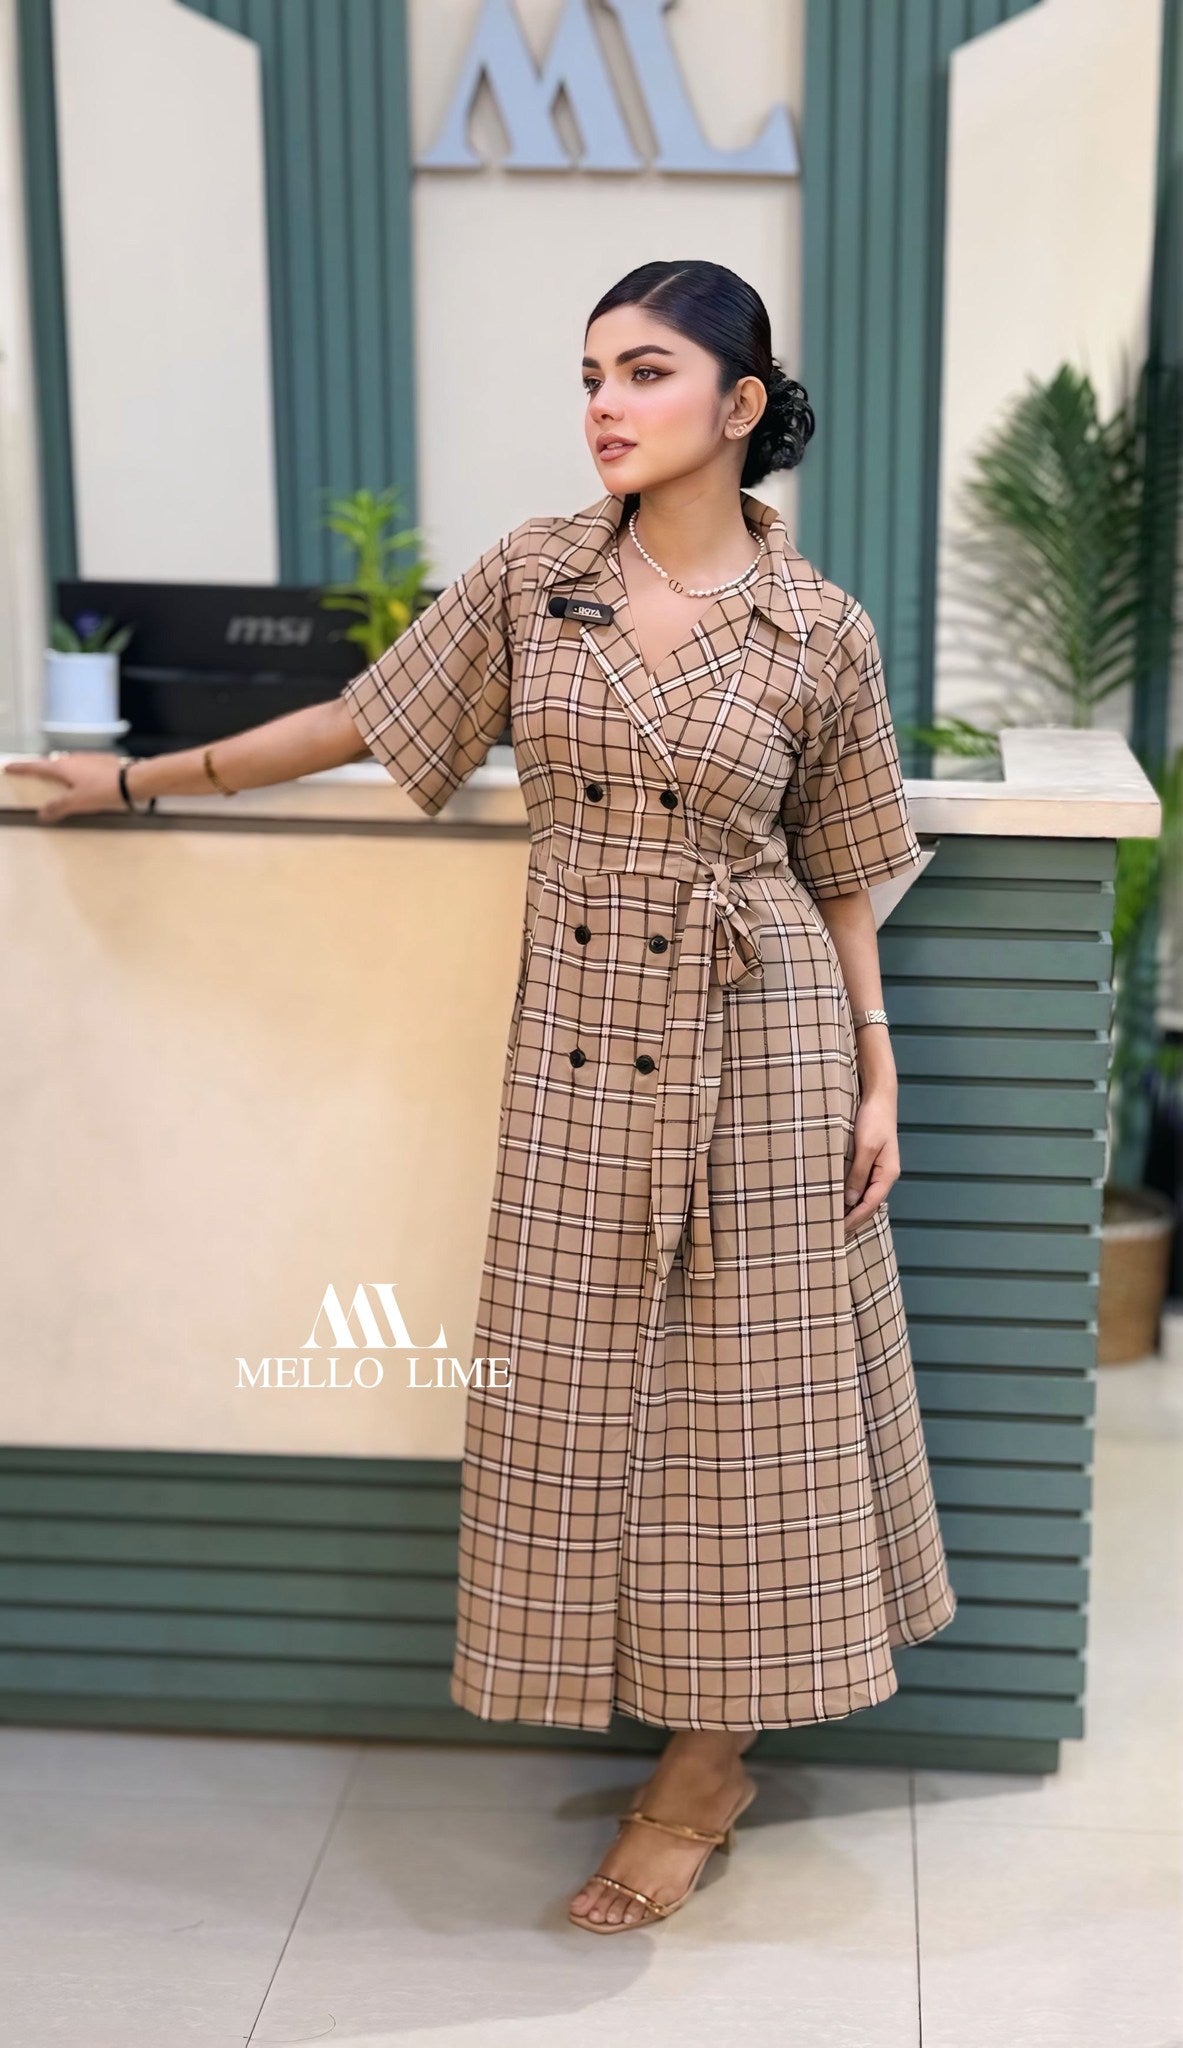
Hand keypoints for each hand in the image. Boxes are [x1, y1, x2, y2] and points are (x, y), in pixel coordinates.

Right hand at [3, 752, 127, 822]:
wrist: (133, 780)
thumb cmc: (102, 790)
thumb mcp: (77, 802)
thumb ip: (58, 807)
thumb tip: (42, 813)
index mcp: (63, 767)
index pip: (36, 766)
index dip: (21, 768)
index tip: (8, 766)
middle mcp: (73, 759)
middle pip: (52, 764)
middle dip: (43, 770)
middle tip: (35, 776)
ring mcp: (88, 758)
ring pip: (69, 764)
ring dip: (62, 772)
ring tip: (60, 783)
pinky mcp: (102, 761)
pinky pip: (84, 767)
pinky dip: (78, 774)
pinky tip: (86, 782)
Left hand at [843, 1086, 900, 1234]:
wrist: (879, 1096)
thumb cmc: (874, 1119)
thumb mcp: (865, 1147)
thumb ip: (858, 1174)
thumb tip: (850, 1200)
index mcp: (888, 1173)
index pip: (870, 1205)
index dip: (854, 1219)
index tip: (838, 1231)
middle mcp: (885, 1174)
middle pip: (869, 1204)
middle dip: (853, 1219)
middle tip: (833, 1233)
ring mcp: (878, 1168)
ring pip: (865, 1196)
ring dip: (851, 1208)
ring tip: (834, 1221)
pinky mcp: (870, 1161)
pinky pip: (861, 1184)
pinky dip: (851, 1195)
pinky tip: (839, 1199)